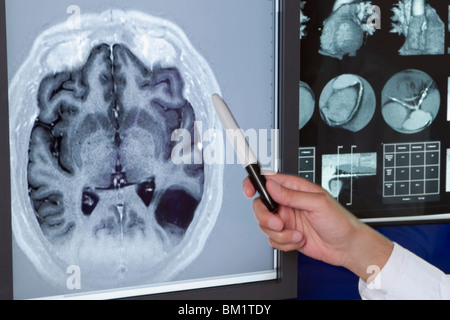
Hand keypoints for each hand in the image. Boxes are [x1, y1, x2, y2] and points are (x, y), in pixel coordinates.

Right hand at [243, 173, 392, 281]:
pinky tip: (299, 240)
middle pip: (260, 206)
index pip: (267, 181)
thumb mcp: (318, 203)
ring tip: (297, 233)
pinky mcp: (286, 235)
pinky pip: (273, 240)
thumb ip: (292, 195)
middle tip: (279, 223)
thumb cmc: (340, 221)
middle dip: (266, 217)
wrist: (346, 247)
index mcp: (294, 189)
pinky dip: (284, 243)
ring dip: (280, 234)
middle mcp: (287, 203)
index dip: (254, 184)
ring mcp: (286, 220)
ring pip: (265, 225)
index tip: (249, 191)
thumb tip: (272, 185)